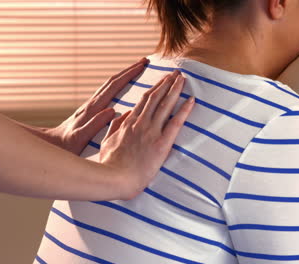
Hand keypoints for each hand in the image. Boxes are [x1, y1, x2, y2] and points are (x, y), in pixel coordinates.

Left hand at [48, 58, 148, 154]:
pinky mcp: (89, 111)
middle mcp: (91, 104)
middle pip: (112, 81)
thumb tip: (112, 110)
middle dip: (128, 70)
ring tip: (137, 70)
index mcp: (92, 109)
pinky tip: (123, 89)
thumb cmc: (67, 146)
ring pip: (109, 86)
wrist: (52, 146)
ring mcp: (90, 106)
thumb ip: (94, 125)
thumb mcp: (79, 138)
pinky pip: (107, 94)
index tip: (142, 65)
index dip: (128, 75)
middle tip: (144, 61)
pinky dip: (117, 87)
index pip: (113, 86)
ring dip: (123, 76)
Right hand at [99, 71, 194, 199]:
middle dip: (167, 83)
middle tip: (176, 73)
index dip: (155, 89)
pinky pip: (176, 123)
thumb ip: (113, 126)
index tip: (162, 80)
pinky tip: (192, 100)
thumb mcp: (106, 142)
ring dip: (175, 90)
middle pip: (156, 98)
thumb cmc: (109, 164)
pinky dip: (185, 110)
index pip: (144, 101)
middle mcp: (141, 123)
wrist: (114, 178)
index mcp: (128, 123)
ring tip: (183, 79)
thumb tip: (121, 114)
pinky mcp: (162, 143)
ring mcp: (151, 132)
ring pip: (166, 105)